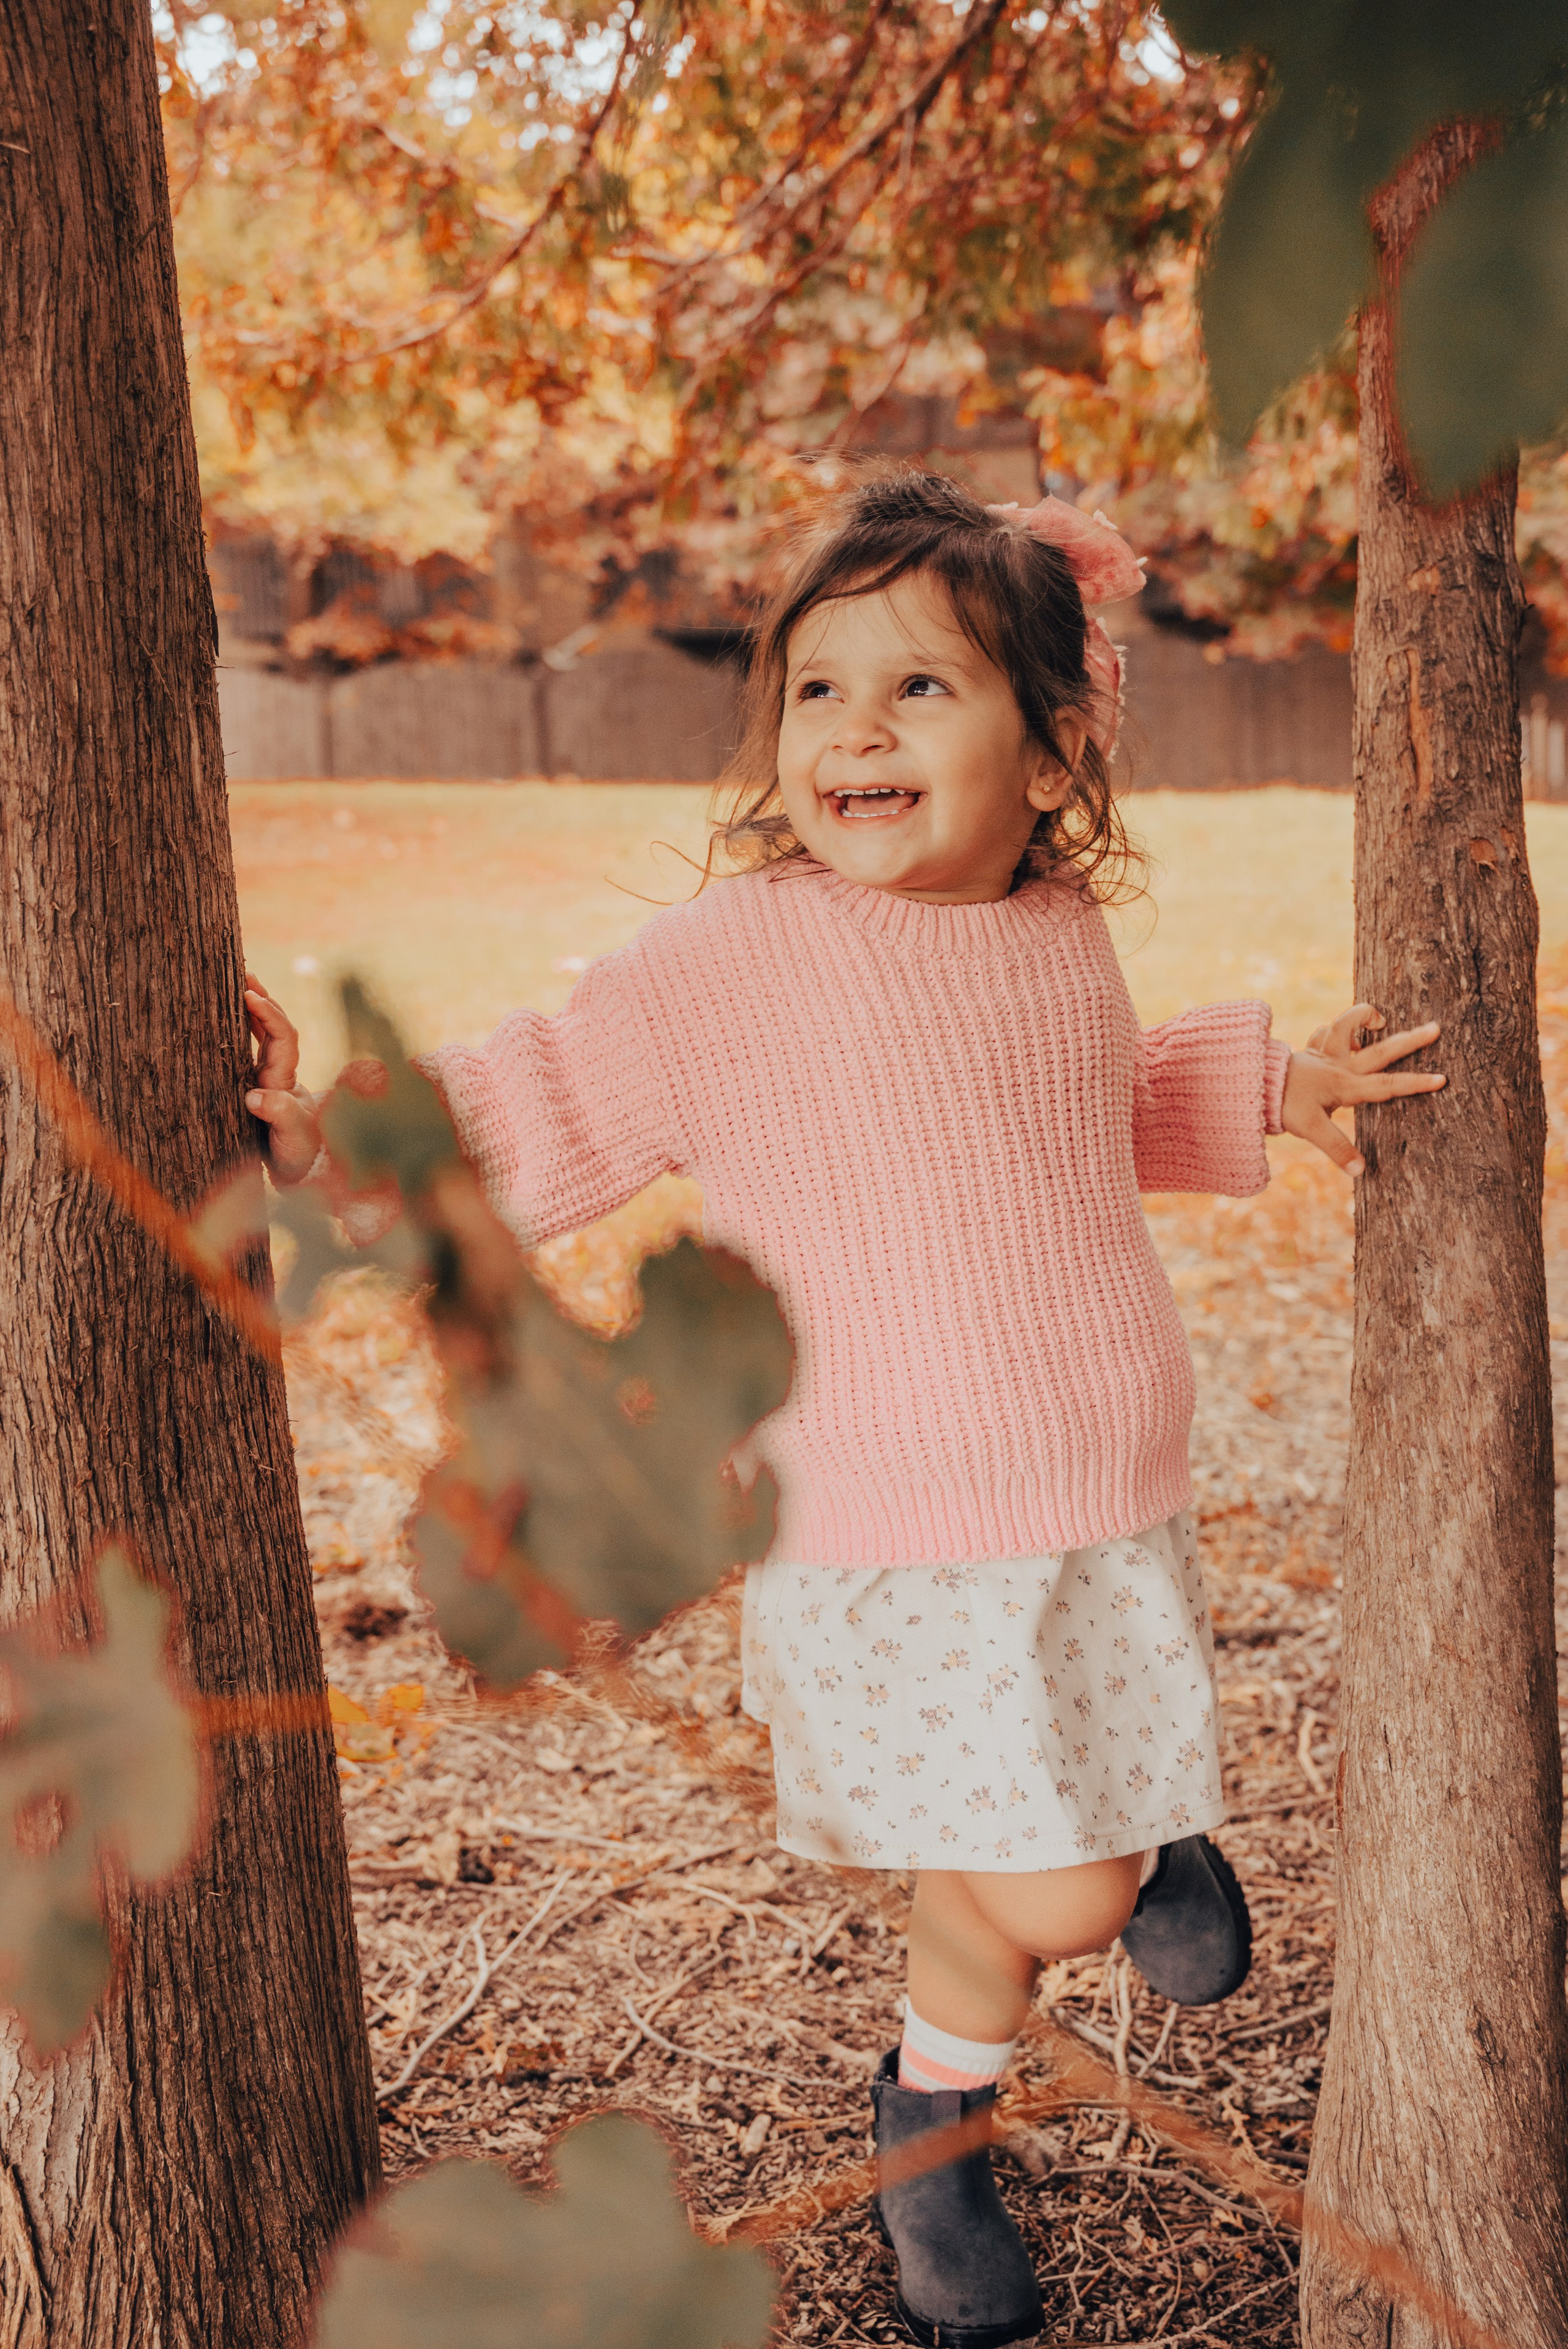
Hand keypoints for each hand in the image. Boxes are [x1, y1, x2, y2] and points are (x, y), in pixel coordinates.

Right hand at [243, 974, 321, 1185]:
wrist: (299, 1169)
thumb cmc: (297, 1154)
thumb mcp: (292, 1138)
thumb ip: (280, 1117)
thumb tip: (254, 1097)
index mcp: (286, 1079)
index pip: (282, 1037)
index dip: (269, 1015)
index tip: (249, 995)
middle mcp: (279, 1072)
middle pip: (276, 1027)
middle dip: (262, 999)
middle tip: (242, 973)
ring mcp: (269, 1076)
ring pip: (264, 1035)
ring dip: (253, 1009)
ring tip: (236, 982)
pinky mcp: (257, 1083)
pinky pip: (252, 1048)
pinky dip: (243, 1029)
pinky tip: (226, 1016)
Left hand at [1281, 1003, 1445, 1176]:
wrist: (1252, 1084)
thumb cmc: (1283, 1105)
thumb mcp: (1311, 1130)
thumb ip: (1338, 1149)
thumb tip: (1361, 1170)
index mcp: (1346, 1086)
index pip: (1387, 1086)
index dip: (1415, 1084)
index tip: (1441, 1078)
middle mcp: (1340, 1066)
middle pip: (1380, 1050)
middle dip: (1409, 1041)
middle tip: (1435, 1028)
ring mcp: (1325, 1056)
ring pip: (1346, 1026)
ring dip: (1361, 1016)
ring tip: (1379, 1017)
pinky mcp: (1311, 1051)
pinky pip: (1326, 1033)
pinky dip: (1335, 1029)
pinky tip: (1347, 1035)